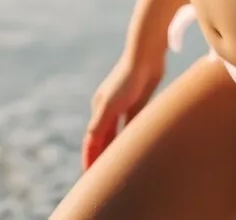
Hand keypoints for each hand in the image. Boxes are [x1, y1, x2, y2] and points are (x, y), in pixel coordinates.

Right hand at [81, 48, 164, 169]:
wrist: (147, 57)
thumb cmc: (128, 79)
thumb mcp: (110, 104)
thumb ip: (100, 125)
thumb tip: (89, 145)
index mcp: (99, 108)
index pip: (92, 140)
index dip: (90, 158)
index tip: (89, 178)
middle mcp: (109, 107)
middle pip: (104, 138)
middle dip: (102, 156)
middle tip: (102, 178)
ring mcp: (124, 105)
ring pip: (118, 133)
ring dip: (116, 149)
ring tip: (118, 168)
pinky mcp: (140, 102)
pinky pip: (132, 126)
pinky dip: (130, 138)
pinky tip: (135, 149)